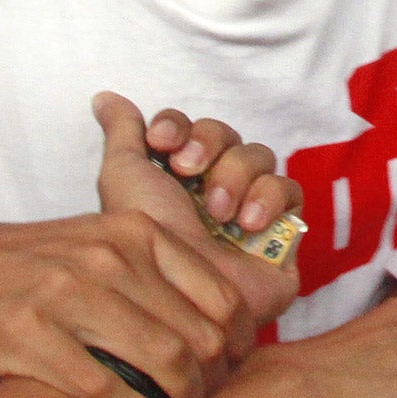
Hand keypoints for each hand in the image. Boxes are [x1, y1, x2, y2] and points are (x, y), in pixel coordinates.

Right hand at [0, 215, 233, 397]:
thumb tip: (222, 312)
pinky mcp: (30, 336)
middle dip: (212, 379)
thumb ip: (159, 264)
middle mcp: (112, 259)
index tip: (236, 364)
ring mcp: (69, 296)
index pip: (220, 294)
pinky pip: (105, 388)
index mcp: (138, 233)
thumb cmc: (46, 261)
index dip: (240, 339)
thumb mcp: (109, 241)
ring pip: (162, 360)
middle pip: (198, 333)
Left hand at [94, 93, 302, 341]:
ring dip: (237, 175)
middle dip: (211, 146)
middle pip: (230, 136)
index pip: (192, 129)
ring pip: (262, 156)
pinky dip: (269, 198)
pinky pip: (291, 191)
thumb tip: (105, 96)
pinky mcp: (281, 233)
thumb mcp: (124, 182)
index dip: (182, 126)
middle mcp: (215, 188)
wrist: (177, 301)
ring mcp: (251, 209)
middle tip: (191, 172)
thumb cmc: (144, 245)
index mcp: (178, 178)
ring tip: (218, 211)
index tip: (163, 142)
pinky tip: (247, 224)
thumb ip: (122, 137)